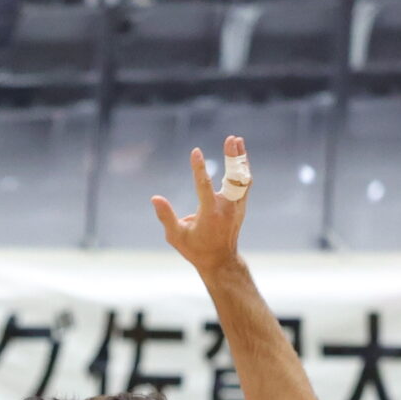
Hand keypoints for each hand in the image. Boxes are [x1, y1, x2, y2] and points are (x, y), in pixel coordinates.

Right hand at [152, 136, 250, 270]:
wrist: (220, 261)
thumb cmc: (195, 249)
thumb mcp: (176, 236)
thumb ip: (166, 217)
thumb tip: (155, 198)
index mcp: (210, 214)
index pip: (204, 186)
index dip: (199, 168)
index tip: (196, 152)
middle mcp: (227, 208)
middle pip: (233, 178)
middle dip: (233, 157)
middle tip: (231, 138)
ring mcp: (237, 206)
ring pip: (242, 178)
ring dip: (240, 158)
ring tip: (236, 140)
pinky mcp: (241, 206)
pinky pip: (245, 183)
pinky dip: (243, 168)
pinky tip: (241, 154)